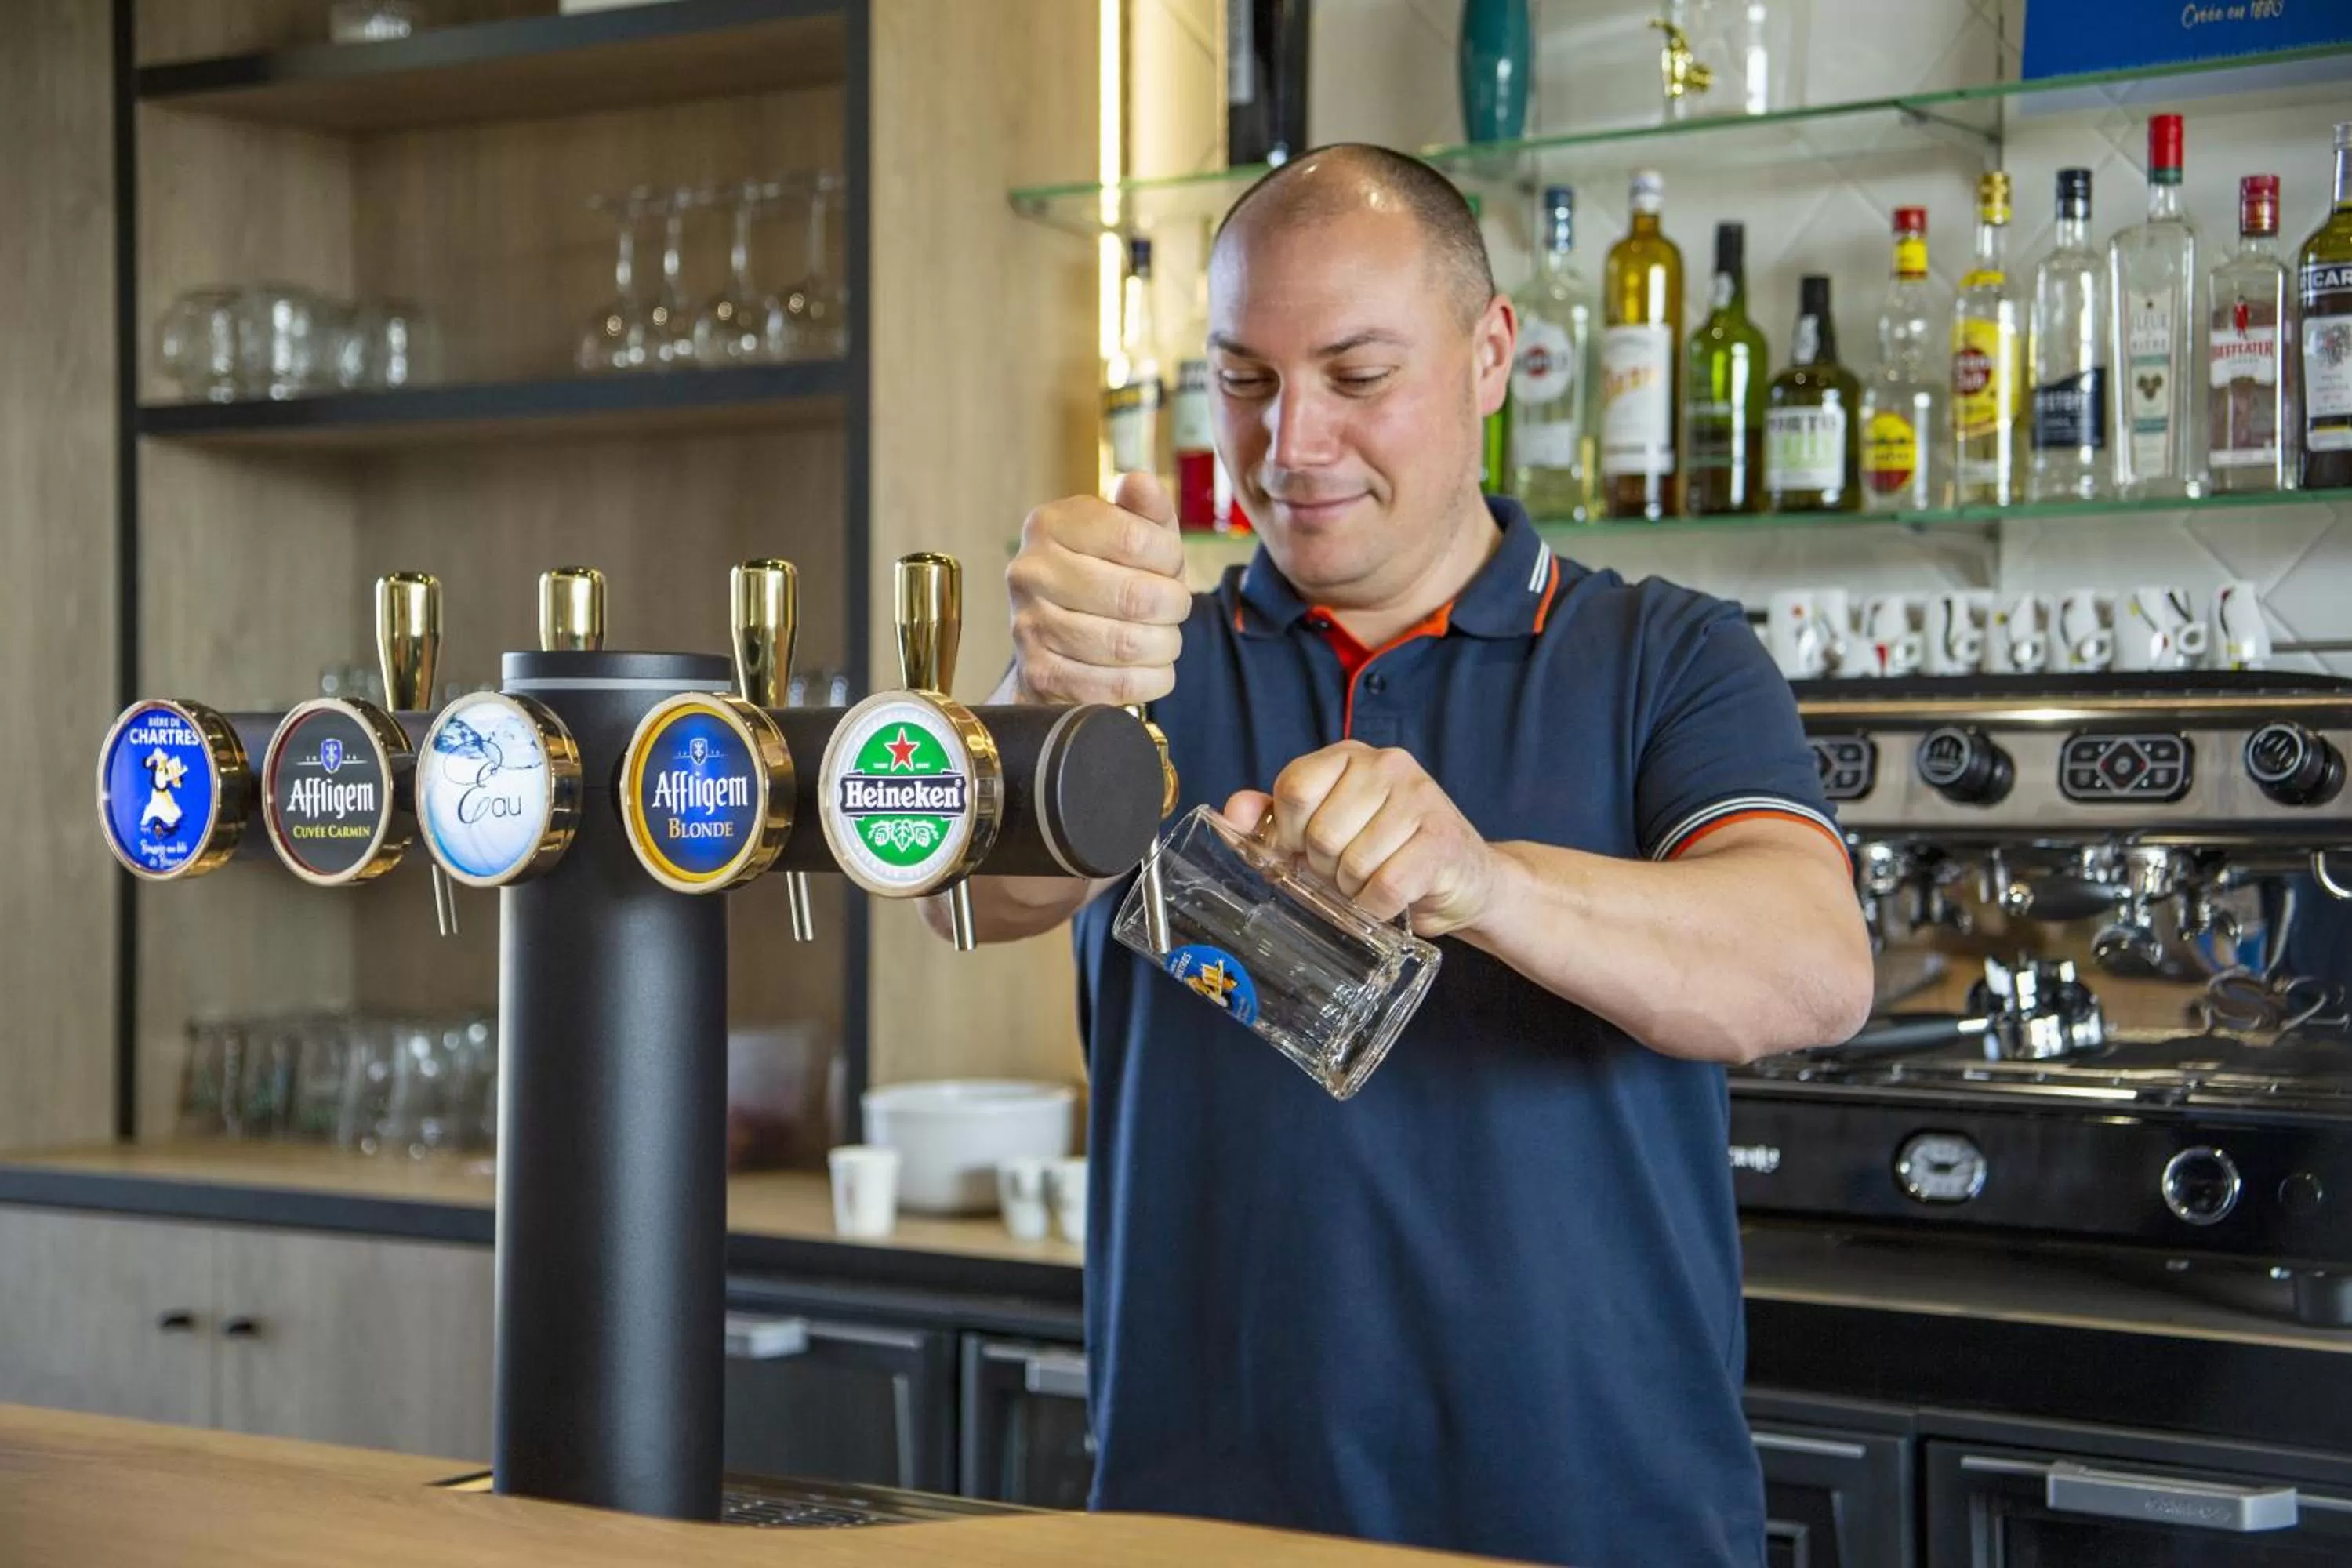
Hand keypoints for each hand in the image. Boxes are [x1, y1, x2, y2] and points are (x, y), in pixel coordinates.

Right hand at [1005, 471, 1190, 706]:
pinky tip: (1150, 668)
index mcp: (1051, 524)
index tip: (1172, 567)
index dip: (1172, 559)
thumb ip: (1145, 508)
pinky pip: (1115, 686)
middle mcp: (1029, 571)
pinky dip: (1149, 680)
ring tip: (1164, 638)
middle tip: (1175, 608)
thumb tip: (1142, 482)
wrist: (1059, 643)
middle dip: (1173, 607)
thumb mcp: (1132, 533)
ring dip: (1165, 645)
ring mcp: (1028, 626)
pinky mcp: (1039, 676)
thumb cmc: (1107, 577)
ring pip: (1127, 645)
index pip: (1135, 539)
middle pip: (1135, 596)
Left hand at [1223, 742, 1502, 937]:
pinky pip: (1385, 887)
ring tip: (1373, 880)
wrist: (1462, 876)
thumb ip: (1276, 818)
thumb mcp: (1325, 829)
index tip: (1304, 849)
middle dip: (1325, 868)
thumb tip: (1232, 812)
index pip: (1294, 790)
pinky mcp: (1441, 840)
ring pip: (1352, 864)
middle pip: (1320, 833)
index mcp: (1349, 756)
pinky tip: (1392, 898)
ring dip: (1354, 890)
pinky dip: (1379, 907)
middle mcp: (1387, 765)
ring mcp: (1419, 799)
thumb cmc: (1385, 851)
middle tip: (1347, 870)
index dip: (1290, 834)